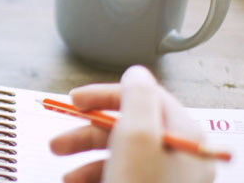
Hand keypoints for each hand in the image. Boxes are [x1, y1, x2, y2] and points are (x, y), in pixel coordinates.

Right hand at [49, 66, 214, 182]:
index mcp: (185, 138)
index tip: (74, 101)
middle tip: (58, 144)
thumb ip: (136, 98)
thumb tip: (137, 72)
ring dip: (85, 162)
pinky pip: (120, 179)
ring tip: (66, 178)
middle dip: (88, 134)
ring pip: (121, 158)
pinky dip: (95, 180)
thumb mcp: (135, 138)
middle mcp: (181, 159)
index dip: (107, 95)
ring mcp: (166, 182)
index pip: (146, 98)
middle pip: (129, 129)